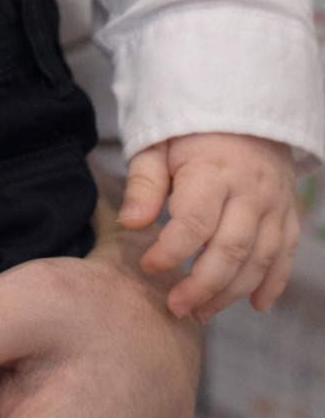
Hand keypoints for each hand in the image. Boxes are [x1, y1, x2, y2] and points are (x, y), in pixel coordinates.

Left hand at [120, 131, 296, 319]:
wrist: (242, 104)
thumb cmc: (190, 129)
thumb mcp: (158, 144)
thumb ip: (145, 184)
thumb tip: (130, 224)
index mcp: (213, 171)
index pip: (194, 223)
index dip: (170, 251)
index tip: (148, 266)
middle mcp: (250, 191)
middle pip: (231, 249)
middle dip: (202, 286)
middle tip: (175, 306)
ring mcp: (274, 203)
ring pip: (259, 259)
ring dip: (231, 292)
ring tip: (201, 312)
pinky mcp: (287, 211)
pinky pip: (285, 253)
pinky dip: (272, 283)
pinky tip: (254, 305)